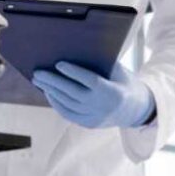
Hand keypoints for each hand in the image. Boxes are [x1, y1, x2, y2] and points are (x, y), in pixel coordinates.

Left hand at [31, 62, 154, 128]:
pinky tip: (49, 92)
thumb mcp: (120, 72)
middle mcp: (104, 108)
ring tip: (39, 80)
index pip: (91, 82)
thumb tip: (75, 51)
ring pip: (68, 104)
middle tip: (38, 72)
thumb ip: (101, 64)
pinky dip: (56, 102)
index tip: (59, 63)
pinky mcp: (88, 124)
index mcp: (114, 93)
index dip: (74, 73)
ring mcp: (95, 118)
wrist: (136, 110)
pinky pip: (68, 113)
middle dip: (54, 82)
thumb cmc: (125, 83)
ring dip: (51, 92)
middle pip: (74, 93)